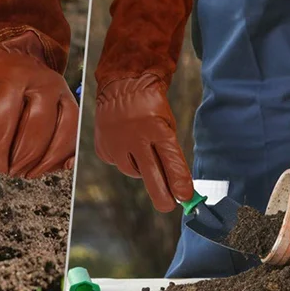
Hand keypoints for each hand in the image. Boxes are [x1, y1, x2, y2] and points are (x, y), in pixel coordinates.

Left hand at [0, 31, 77, 177]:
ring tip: (26, 172)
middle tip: (6, 170)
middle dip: (20, 160)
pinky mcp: (70, 101)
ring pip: (62, 135)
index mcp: (12, 76)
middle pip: (35, 132)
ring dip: (43, 163)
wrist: (15, 52)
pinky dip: (66, 155)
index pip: (3, 120)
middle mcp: (41, 82)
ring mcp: (60, 91)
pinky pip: (75, 133)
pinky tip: (54, 166)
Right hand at [95, 73, 192, 211]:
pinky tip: (127, 144)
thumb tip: (176, 185)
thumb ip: (170, 152)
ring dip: (142, 169)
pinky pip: (118, 163)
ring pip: (133, 172)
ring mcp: (116, 143)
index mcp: (156, 128)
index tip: (185, 197)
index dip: (179, 182)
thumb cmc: (149, 105)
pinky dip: (125, 159)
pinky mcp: (103, 148)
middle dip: (162, 195)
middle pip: (151, 176)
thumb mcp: (166, 122)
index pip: (170, 161)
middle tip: (168, 204)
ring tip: (143, 151)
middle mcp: (134, 137)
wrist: (121, 86)